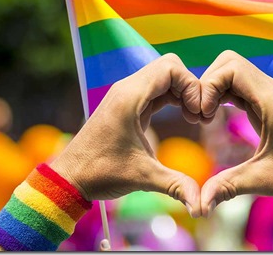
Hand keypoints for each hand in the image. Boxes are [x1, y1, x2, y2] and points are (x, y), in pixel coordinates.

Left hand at [50, 54, 201, 216]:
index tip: (197, 113)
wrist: (70, 177)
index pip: (170, 68)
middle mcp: (127, 89)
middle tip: (197, 114)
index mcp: (129, 97)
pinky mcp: (128, 104)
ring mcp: (126, 95)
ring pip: (163, 76)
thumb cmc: (100, 173)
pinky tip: (182, 115)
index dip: (191, 86)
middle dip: (190, 87)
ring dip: (182, 91)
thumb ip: (176, 186)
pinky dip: (173, 97)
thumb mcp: (143, 178)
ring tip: (192, 117)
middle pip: (169, 67)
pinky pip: (156, 89)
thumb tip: (202, 205)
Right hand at [199, 50, 272, 215]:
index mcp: (271, 100)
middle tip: (201, 114)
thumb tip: (198, 206)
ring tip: (206, 117)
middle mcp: (270, 89)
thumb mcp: (262, 180)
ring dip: (213, 88)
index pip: (230, 68)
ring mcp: (269, 93)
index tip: (204, 117)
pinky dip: (221, 94)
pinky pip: (238, 84)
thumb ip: (228, 187)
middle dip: (207, 84)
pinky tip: (216, 116)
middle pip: (228, 62)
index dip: (209, 86)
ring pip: (232, 71)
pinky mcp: (267, 101)